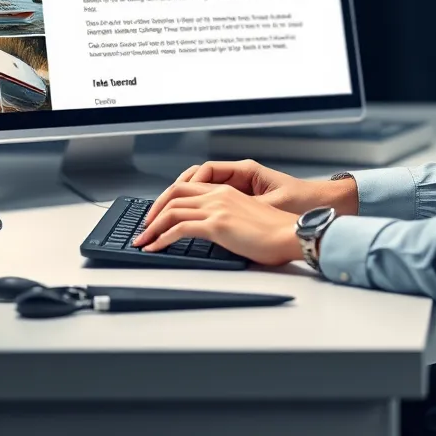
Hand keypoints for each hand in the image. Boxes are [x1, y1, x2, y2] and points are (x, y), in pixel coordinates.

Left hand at [144, 159, 350, 228]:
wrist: (292, 234)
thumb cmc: (277, 233)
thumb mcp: (248, 219)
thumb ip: (229, 219)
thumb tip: (214, 233)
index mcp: (227, 191)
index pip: (187, 188)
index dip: (167, 200)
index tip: (157, 216)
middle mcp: (219, 195)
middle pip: (174, 193)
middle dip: (153, 210)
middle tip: (143, 228)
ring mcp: (217, 208)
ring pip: (172, 210)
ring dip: (152, 226)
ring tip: (143, 241)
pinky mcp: (217, 224)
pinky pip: (179, 228)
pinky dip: (161, 238)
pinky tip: (155, 247)